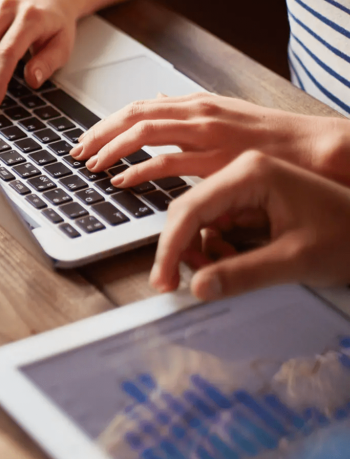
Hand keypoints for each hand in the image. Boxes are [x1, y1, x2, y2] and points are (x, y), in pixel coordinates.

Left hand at [71, 93, 349, 188]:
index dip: (107, 123)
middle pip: (133, 116)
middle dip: (98, 134)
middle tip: (76, 152)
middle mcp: (198, 113)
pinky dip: (137, 171)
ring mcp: (206, 134)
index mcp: (198, 104)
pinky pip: (166, 163)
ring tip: (90, 166)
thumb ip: (190, 111)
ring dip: (110, 149)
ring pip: (143, 133)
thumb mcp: (227, 115)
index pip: (140, 107)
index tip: (86, 138)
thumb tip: (159, 99)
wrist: (317, 149)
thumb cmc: (274, 139)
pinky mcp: (216, 159)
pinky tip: (121, 181)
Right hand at [150, 151, 349, 299]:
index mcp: (250, 172)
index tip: (163, 280)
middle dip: (182, 250)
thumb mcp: (295, 260)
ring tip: (224, 273)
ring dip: (202, 250)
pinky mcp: (252, 200)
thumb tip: (198, 288)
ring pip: (200, 220)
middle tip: (179, 284)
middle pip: (189, 211)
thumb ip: (242, 275)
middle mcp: (243, 171)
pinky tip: (236, 261)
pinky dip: (218, 248)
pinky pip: (218, 224)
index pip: (191, 209)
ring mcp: (246, 184)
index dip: (171, 248)